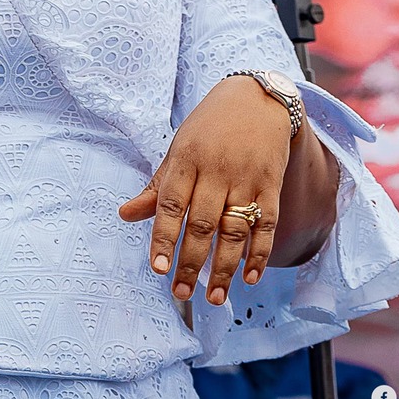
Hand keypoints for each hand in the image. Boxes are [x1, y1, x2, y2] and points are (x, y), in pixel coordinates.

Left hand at [118, 76, 292, 304]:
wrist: (257, 100)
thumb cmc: (209, 130)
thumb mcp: (178, 151)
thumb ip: (157, 188)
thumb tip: (126, 215)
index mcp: (186, 161)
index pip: (171, 205)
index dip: (164, 237)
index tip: (158, 268)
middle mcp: (216, 172)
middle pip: (203, 224)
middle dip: (191, 262)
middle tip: (181, 293)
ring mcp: (246, 180)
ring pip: (235, 230)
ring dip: (225, 268)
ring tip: (215, 297)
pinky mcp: (272, 186)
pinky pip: (267, 225)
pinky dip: (259, 253)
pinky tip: (249, 277)